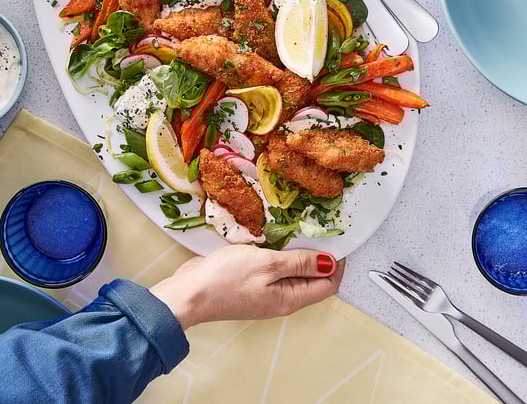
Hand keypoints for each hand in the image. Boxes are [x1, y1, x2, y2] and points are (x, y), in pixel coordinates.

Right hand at [150, 245, 343, 329]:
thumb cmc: (225, 280)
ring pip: (294, 272)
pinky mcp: (252, 284)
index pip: (328, 284)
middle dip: (320, 255)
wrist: (189, 293)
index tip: (336, 237)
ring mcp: (266, 293)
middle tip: (318, 226)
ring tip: (298, 228)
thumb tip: (331, 264)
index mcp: (290, 299)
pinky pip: (275, 269)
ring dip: (299, 252)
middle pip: (313, 279)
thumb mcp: (267, 265)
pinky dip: (280, 254)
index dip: (337, 263)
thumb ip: (299, 263)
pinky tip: (274, 237)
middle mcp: (282, 299)